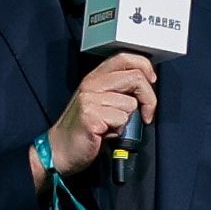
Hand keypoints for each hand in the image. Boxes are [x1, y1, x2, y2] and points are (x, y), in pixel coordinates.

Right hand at [46, 51, 157, 177]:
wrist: (59, 151)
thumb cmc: (83, 131)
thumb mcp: (100, 104)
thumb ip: (119, 92)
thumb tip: (146, 90)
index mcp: (95, 78)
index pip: (126, 58)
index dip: (145, 67)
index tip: (151, 82)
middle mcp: (92, 84)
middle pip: (135, 78)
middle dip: (149, 99)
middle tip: (146, 115)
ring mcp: (90, 99)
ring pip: (130, 104)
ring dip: (126, 120)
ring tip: (110, 126)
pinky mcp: (91, 115)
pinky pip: (121, 120)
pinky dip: (118, 131)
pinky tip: (104, 133)